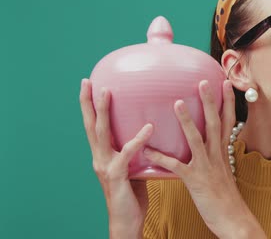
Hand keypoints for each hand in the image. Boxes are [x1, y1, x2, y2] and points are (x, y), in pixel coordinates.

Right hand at [80, 78, 153, 237]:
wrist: (128, 220)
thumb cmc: (133, 194)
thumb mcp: (133, 167)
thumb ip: (137, 150)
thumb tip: (152, 129)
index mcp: (103, 155)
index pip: (94, 126)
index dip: (89, 106)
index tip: (88, 84)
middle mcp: (99, 158)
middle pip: (91, 125)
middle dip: (88, 102)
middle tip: (87, 81)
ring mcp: (105, 166)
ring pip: (101, 134)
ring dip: (102, 112)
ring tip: (107, 93)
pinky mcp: (117, 176)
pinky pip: (126, 154)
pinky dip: (137, 139)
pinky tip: (149, 126)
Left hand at [143, 80, 265, 238]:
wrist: (233, 219)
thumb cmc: (227, 198)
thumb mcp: (224, 172)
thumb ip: (216, 157)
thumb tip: (211, 146)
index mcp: (223, 153)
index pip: (227, 122)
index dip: (227, 102)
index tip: (224, 83)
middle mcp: (216, 156)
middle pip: (214, 123)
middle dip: (210, 101)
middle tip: (204, 81)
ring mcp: (206, 167)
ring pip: (196, 139)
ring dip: (187, 120)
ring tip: (177, 103)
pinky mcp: (195, 181)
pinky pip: (176, 167)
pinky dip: (162, 158)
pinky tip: (149, 150)